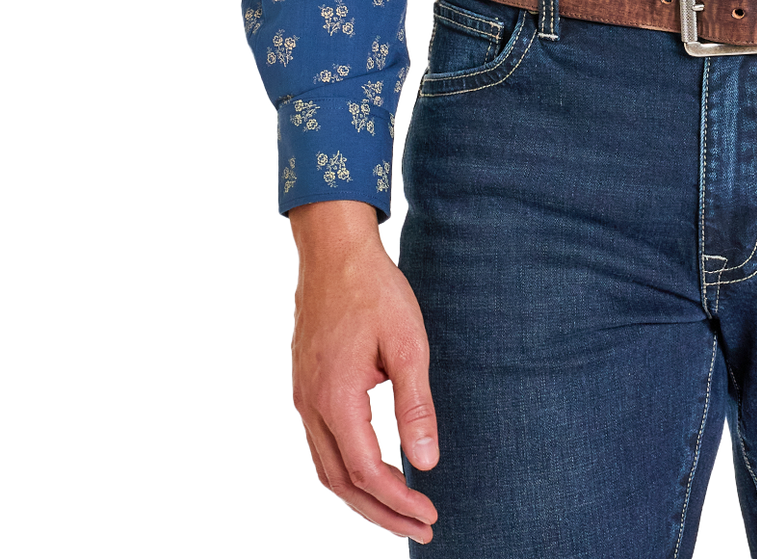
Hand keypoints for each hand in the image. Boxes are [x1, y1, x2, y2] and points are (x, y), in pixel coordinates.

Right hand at [287, 200, 439, 541]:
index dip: (398, 501)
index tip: (430, 515)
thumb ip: (416, 406)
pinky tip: (374, 472)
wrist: (333, 249)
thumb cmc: (375, 289)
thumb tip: (427, 465)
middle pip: (340, 483)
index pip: (366, 471)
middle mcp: (311, 405)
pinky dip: (347, 470)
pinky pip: (321, 446)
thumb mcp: (408, 342)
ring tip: (400, 512)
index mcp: (336, 398)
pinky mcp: (304, 387)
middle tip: (419, 530)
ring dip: (362, 497)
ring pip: (327, 468)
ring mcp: (302, 397)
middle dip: (380, 514)